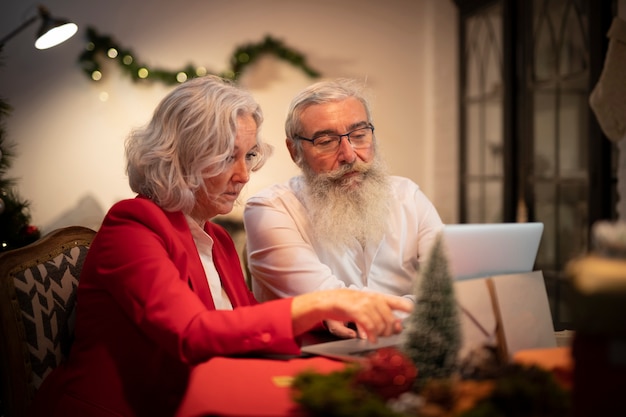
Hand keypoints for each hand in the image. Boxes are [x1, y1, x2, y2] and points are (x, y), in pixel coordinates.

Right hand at [291, 289, 412, 342]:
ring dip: (380, 334)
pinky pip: (369, 324)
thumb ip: (382, 316)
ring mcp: (365, 303)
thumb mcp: (367, 307)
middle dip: (389, 331)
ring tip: (376, 338)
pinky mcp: (356, 309)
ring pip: (381, 323)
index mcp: (378, 297)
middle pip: (391, 319)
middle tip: (384, 337)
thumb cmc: (349, 305)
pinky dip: (372, 334)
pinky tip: (370, 339)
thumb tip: (399, 326)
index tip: (414, 317)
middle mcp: (374, 298)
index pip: (399, 302)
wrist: (328, 300)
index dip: (408, 310)